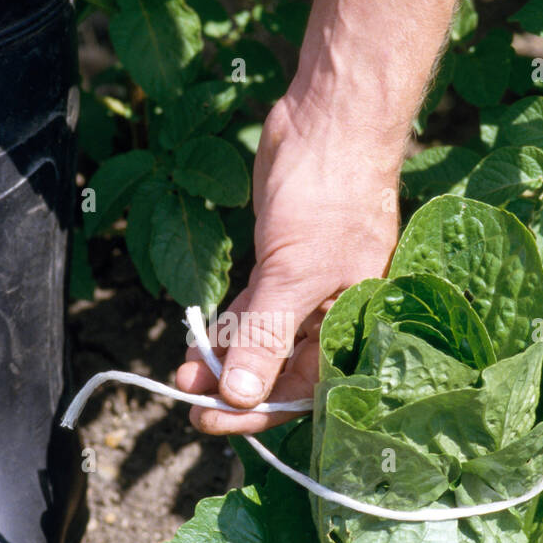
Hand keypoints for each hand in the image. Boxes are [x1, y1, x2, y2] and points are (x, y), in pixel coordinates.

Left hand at [176, 89, 403, 432]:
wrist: (328, 123)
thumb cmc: (328, 195)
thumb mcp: (292, 272)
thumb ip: (265, 336)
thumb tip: (240, 397)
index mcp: (358, 327)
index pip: (306, 390)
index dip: (257, 411)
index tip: (210, 420)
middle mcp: (336, 317)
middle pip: (283, 374)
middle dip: (235, 390)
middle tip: (189, 403)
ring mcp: (309, 294)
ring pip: (263, 345)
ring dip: (224, 362)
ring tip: (183, 374)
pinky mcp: (283, 269)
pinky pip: (254, 313)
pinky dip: (229, 329)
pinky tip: (200, 342)